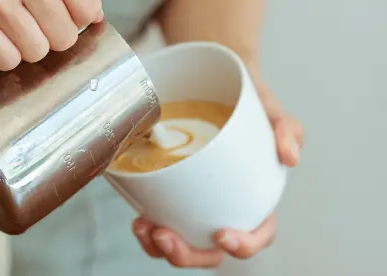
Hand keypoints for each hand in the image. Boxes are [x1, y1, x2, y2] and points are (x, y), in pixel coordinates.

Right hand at [0, 0, 103, 70]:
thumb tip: (93, 15)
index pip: (85, 8)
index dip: (77, 19)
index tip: (66, 17)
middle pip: (64, 35)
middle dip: (50, 36)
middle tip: (31, 24)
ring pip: (37, 50)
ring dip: (25, 47)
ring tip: (8, 30)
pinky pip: (5, 58)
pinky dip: (1, 54)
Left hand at [131, 77, 303, 267]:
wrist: (212, 89)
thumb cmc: (245, 110)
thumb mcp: (271, 113)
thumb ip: (287, 130)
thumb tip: (290, 157)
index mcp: (255, 201)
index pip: (258, 235)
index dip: (244, 245)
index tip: (222, 235)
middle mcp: (225, 212)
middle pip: (211, 252)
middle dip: (188, 254)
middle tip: (165, 235)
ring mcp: (196, 211)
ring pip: (182, 246)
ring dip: (160, 248)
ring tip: (145, 228)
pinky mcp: (171, 204)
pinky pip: (160, 230)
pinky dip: (147, 234)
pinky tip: (139, 220)